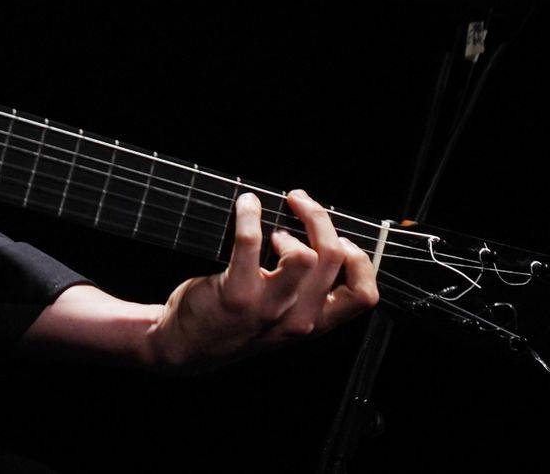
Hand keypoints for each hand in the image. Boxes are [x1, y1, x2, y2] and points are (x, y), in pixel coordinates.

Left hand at [147, 189, 378, 371]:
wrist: (186, 347)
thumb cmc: (236, 324)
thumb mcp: (284, 319)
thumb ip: (306, 291)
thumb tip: (318, 236)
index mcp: (316, 322)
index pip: (363, 296)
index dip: (360, 260)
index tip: (340, 239)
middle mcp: (298, 318)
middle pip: (333, 258)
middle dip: (320, 219)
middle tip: (300, 202)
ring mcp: (268, 308)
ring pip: (303, 255)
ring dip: (289, 228)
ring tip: (272, 231)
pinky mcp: (236, 294)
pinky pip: (250, 242)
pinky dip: (249, 215)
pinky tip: (246, 205)